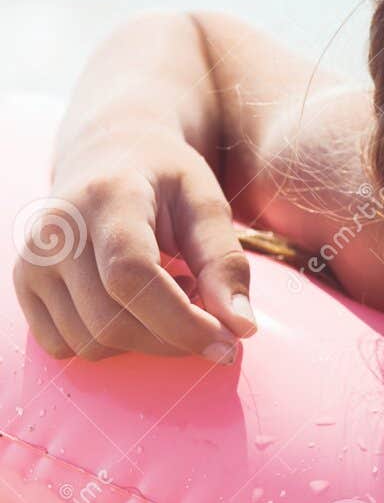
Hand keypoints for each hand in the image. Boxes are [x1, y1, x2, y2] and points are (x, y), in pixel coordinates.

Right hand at [12, 118, 255, 361]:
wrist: (110, 155)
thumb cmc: (166, 180)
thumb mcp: (206, 203)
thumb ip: (225, 261)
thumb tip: (242, 327)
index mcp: (108, 198)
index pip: (131, 276)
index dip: (181, 322)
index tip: (228, 343)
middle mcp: (56, 231)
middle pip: (112, 321)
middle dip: (174, 338)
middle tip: (209, 310)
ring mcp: (32, 260)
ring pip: (92, 342)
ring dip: (147, 338)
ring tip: (171, 291)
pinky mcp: (23, 284)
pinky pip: (68, 346)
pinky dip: (112, 342)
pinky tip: (134, 302)